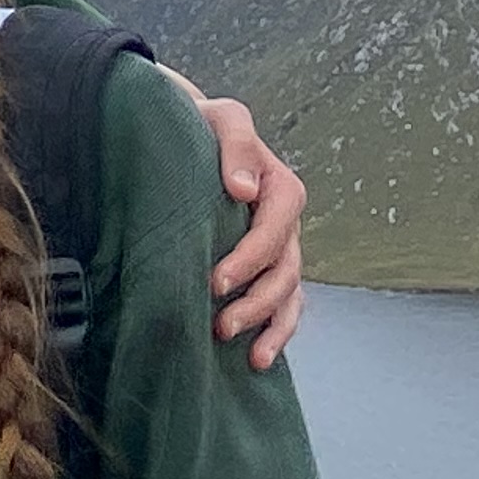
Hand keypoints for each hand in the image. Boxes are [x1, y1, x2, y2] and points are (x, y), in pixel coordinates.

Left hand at [187, 88, 306, 365]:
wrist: (190, 141)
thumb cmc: (202, 128)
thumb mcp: (222, 118)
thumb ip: (236, 144)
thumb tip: (243, 189)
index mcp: (281, 189)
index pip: (276, 229)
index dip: (251, 259)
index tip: (216, 282)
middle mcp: (285, 225)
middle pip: (285, 271)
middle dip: (256, 303)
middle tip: (220, 326)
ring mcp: (279, 253)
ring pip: (289, 297)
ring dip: (270, 326)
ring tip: (248, 355)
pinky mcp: (265, 272)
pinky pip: (283, 308)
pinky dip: (276, 334)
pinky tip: (257, 360)